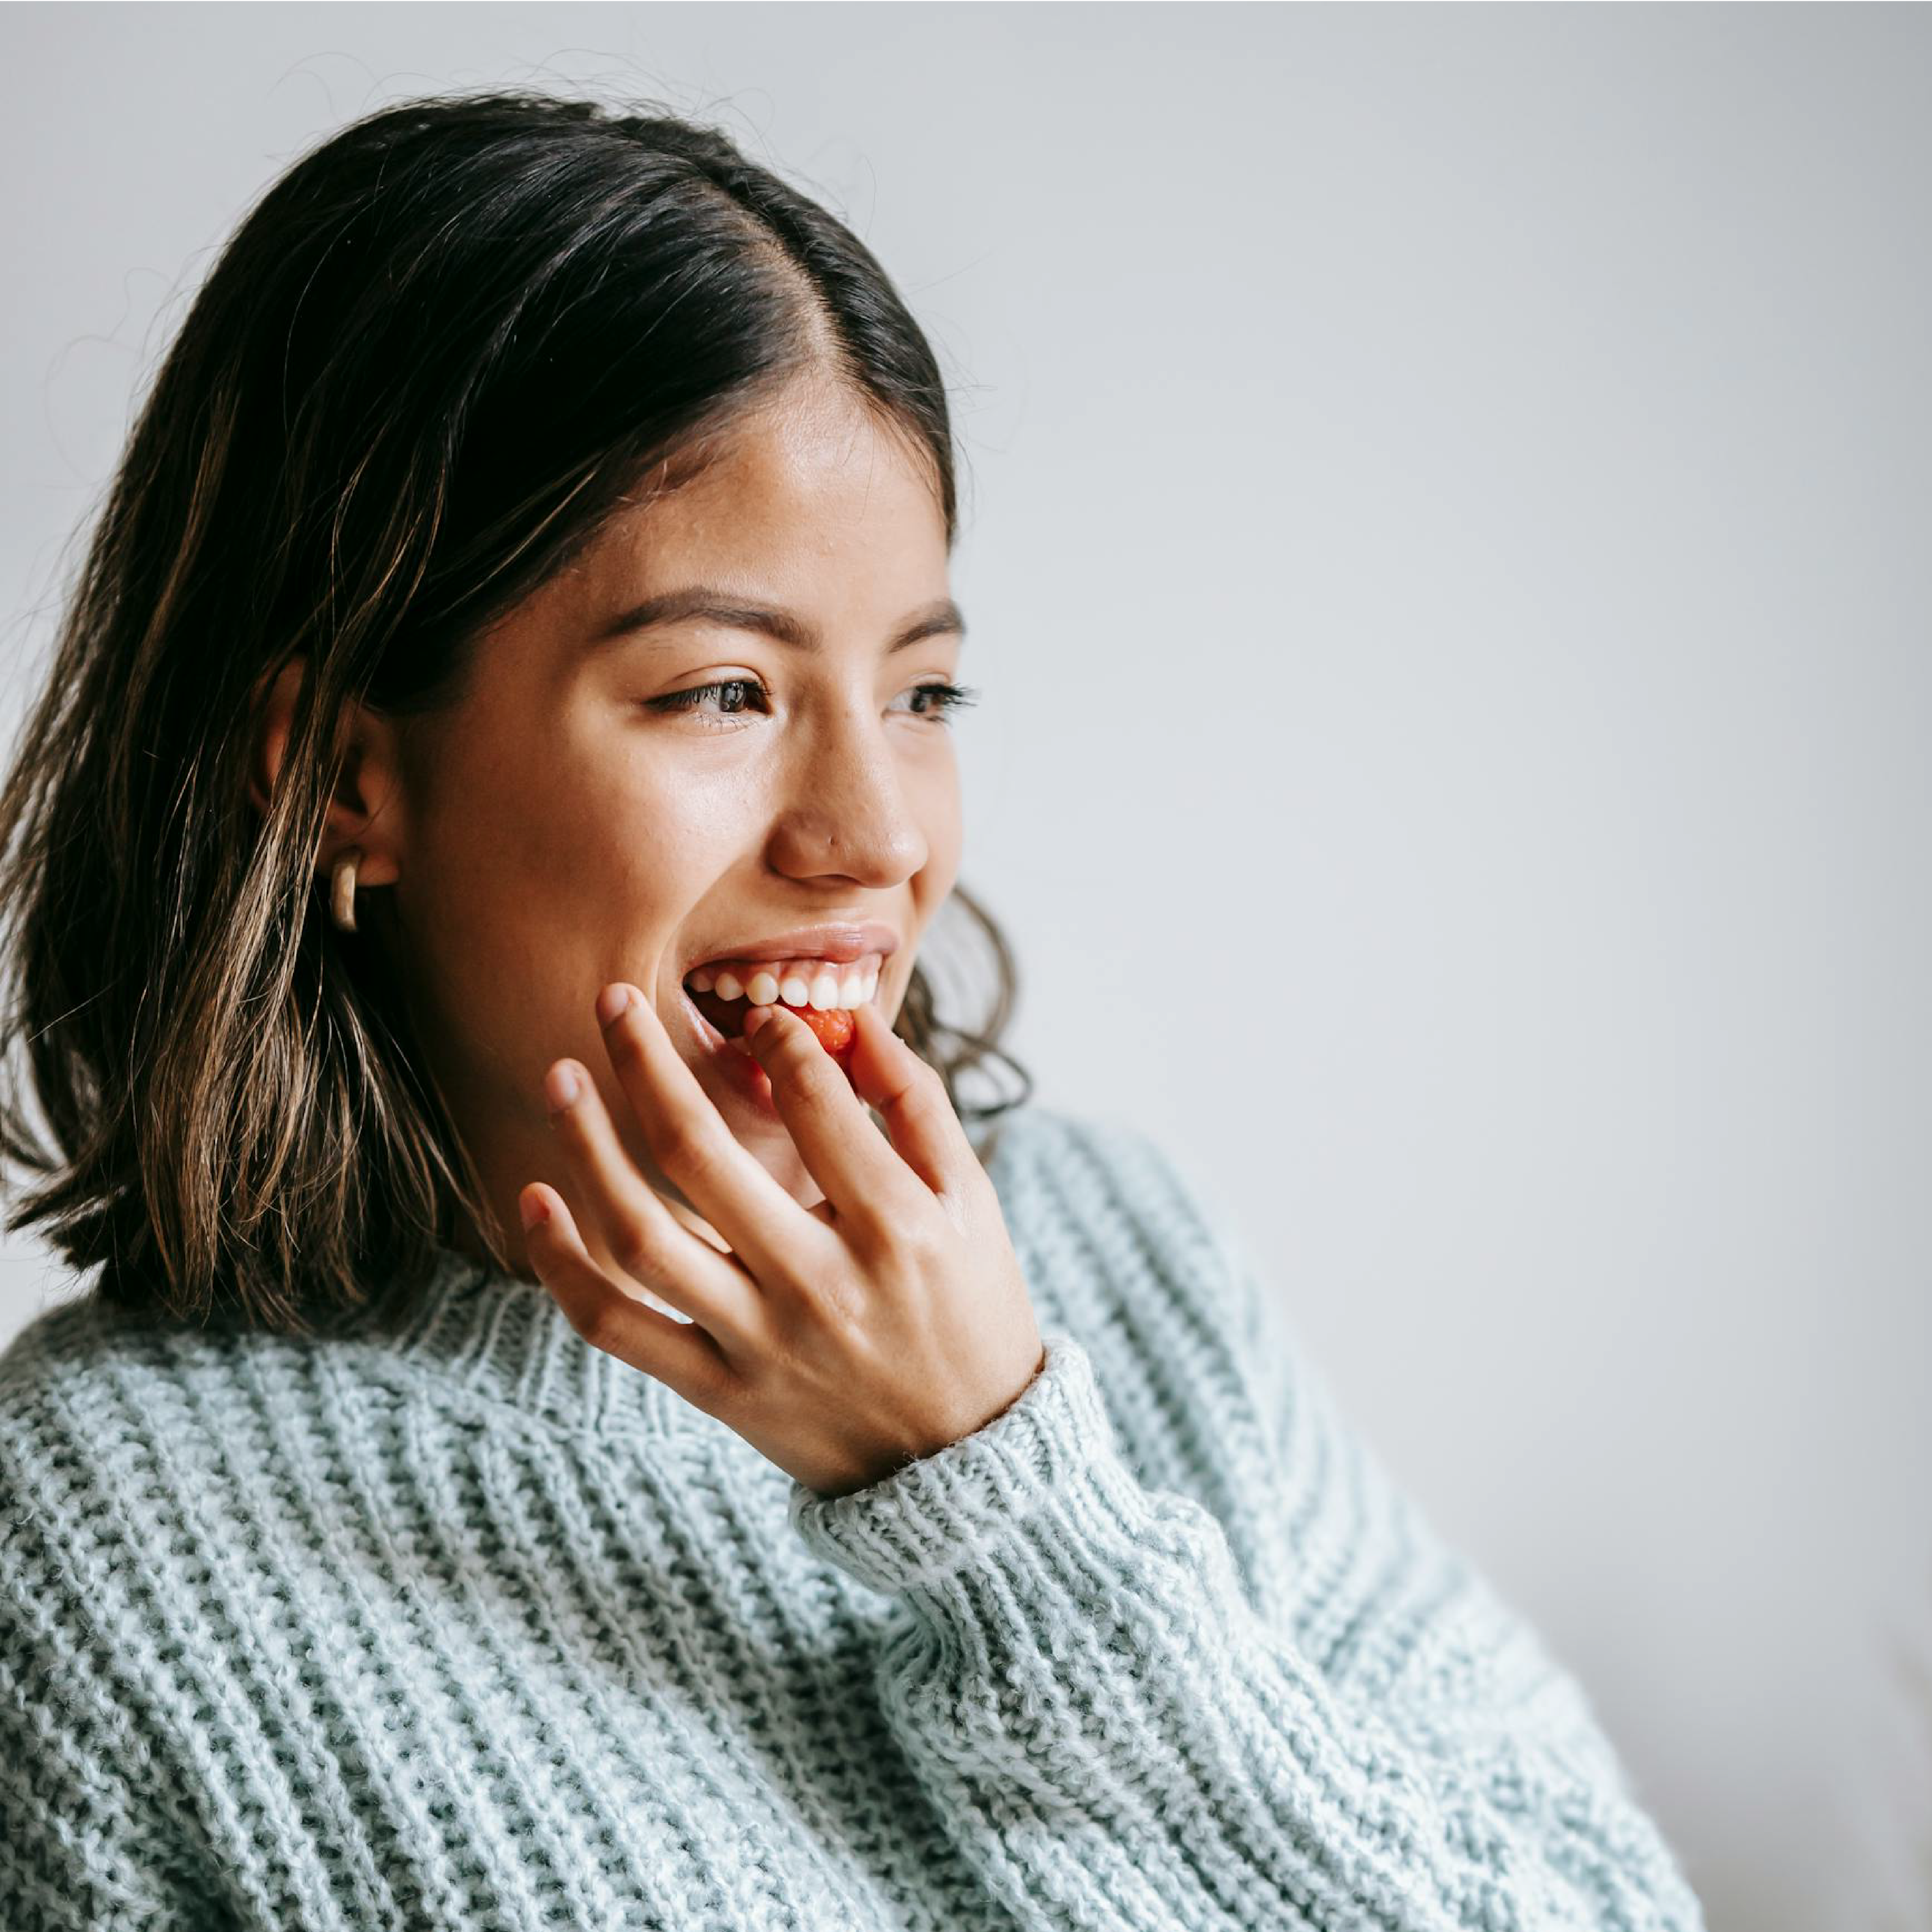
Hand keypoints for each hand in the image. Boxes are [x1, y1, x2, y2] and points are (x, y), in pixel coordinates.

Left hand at [520, 985, 1044, 1497]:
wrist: (966, 1457)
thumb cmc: (970, 1306)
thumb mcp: (973, 1200)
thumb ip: (917, 1103)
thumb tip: (854, 1021)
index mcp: (895, 1226)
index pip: (814, 1104)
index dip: (778, 1039)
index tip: (756, 1017)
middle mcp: (820, 1282)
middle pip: (699, 1154)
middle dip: (645, 1062)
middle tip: (610, 998)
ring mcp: (762, 1342)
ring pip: (642, 1238)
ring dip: (586, 1149)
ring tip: (558, 1077)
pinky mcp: (722, 1392)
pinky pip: (619, 1327)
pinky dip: (565, 1266)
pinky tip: (536, 1199)